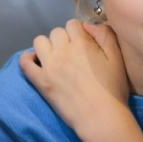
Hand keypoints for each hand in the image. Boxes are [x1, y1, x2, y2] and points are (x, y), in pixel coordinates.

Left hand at [20, 21, 132, 141]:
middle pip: (56, 32)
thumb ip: (106, 35)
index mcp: (82, 44)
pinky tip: (36, 62)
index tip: (82, 43)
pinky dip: (28, 58)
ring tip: (54, 58)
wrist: (100, 117)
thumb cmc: (112, 89)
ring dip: (47, 46)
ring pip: (39, 42)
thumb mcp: (117, 58)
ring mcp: (49, 66)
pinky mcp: (40, 81)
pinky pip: (25, 62)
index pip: (72, 24)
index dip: (77, 32)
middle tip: (70, 54)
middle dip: (63, 39)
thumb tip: (90, 25)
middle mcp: (63, 51)